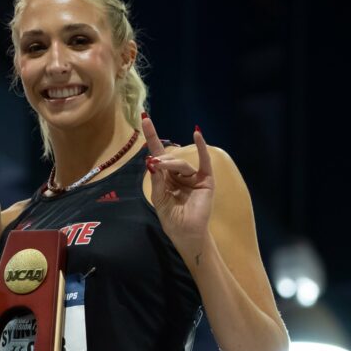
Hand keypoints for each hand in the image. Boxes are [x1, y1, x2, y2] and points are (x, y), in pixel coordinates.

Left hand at [142, 115, 214, 260]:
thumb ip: (157, 179)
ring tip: (161, 166)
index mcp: (166, 177)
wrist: (185, 233)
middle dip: (160, 160)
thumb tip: (151, 160)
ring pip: (181, 164)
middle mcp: (179, 174)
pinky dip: (202, 148)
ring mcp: (193, 176)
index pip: (158, 153)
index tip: (144, 118)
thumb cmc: (171, 217)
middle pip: (169, 159)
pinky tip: (197, 134)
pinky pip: (204, 162)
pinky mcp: (205, 181)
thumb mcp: (159, 197)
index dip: (151, 136)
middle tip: (153, 163)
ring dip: (170, 164)